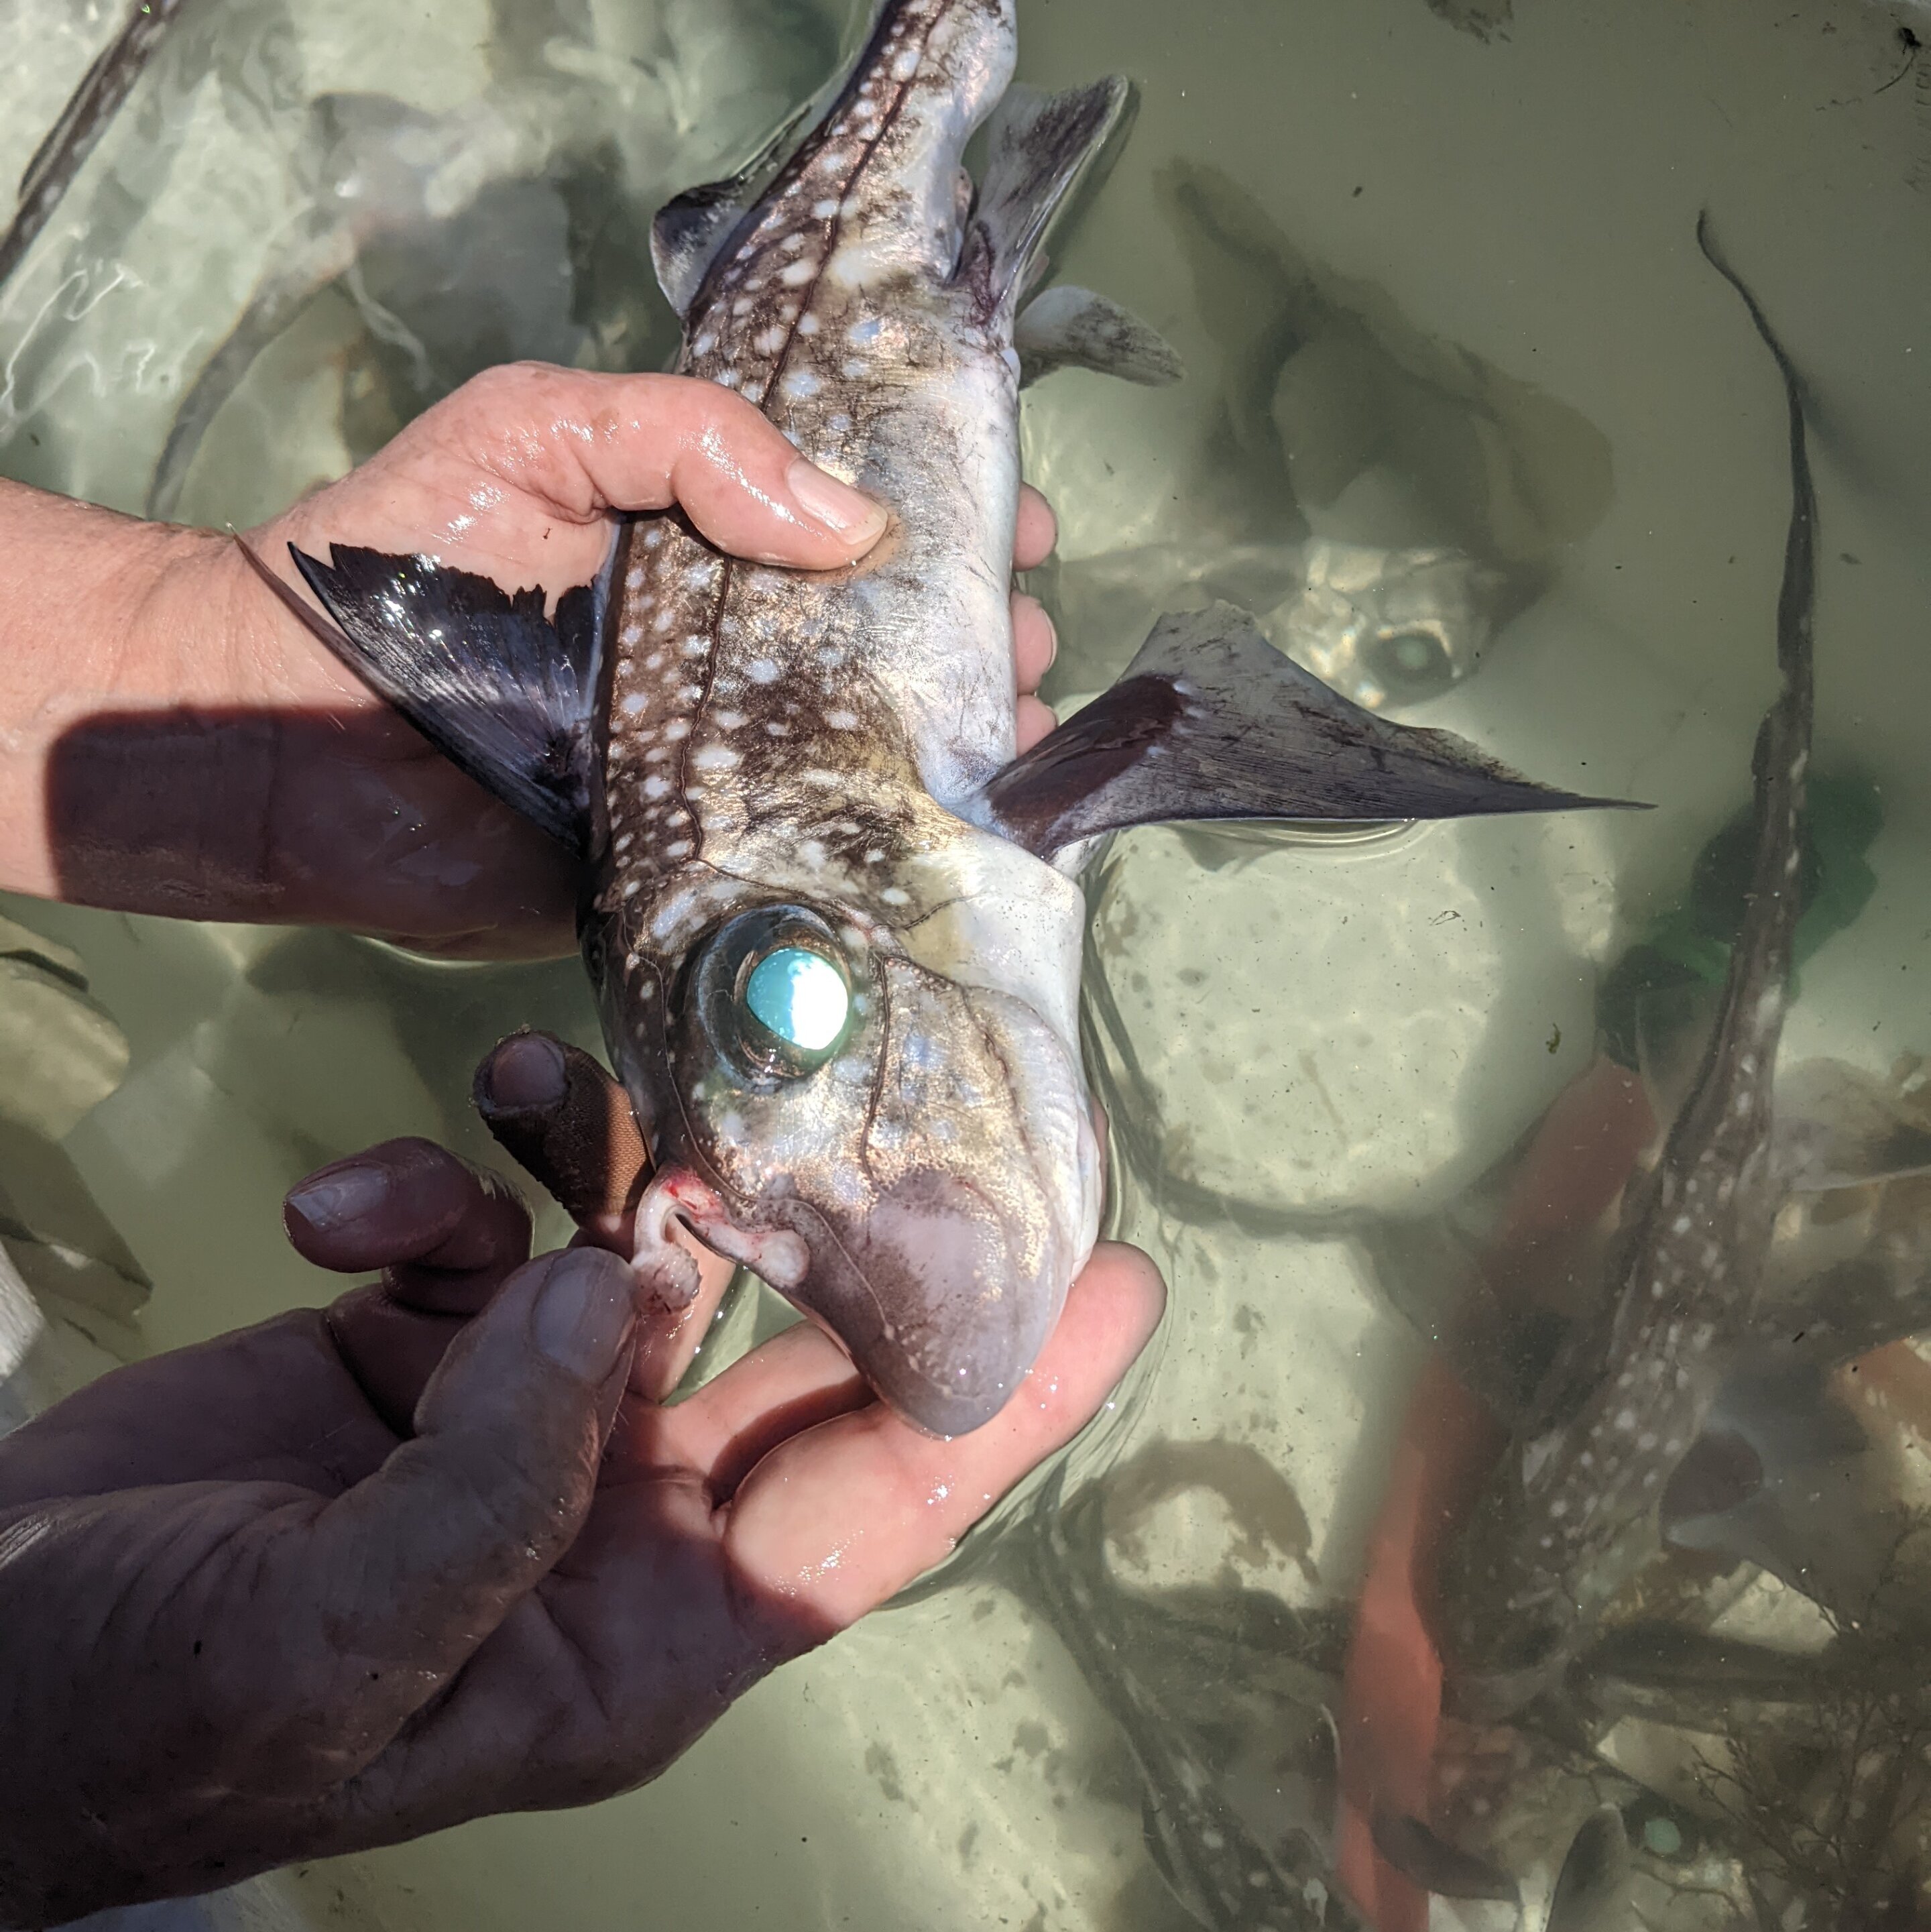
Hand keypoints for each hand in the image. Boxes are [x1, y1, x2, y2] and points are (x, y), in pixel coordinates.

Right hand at [0, 1041, 1159, 1924]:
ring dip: (597, 1155)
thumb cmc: (137, 1717)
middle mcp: (615, 1513)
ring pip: (631, 1248)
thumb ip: (484, 1491)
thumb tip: (604, 1294)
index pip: (877, 1505)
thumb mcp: (319, 1652)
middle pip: (782, 1344)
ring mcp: (523, 1418)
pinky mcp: (425, 1344)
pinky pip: (486, 1229)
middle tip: (882, 1058)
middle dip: (826, 1208)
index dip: (1008, 1397)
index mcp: (647, 1627)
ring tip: (526, 1086)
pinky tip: (345, 1202)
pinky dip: (439, 1186)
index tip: (1118, 1274)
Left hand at [14, 363, 1059, 957]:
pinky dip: (888, 853)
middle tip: (1030, 635)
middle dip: (977, 636)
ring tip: (1031, 727)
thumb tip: (849, 522)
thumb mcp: (540, 432)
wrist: (286, 730)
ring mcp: (720, 773)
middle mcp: (729, 666)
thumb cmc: (401, 558)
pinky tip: (969, 837)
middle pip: (888, 647)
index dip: (944, 522)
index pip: (854, 533)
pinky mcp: (697, 870)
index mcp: (701, 558)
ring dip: (964, 743)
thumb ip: (683, 439)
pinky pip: (808, 860)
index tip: (1017, 524)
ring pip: (871, 757)